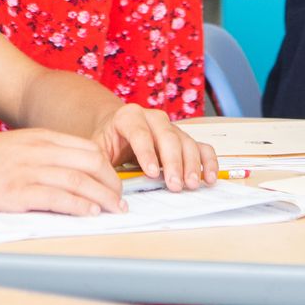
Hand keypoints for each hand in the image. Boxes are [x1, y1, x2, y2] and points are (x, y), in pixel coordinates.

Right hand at [0, 128, 126, 215]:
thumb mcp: (13, 147)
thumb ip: (39, 155)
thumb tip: (63, 174)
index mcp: (40, 138)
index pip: (88, 149)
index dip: (109, 167)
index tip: (116, 183)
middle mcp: (39, 151)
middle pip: (92, 163)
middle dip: (113, 183)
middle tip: (121, 201)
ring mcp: (29, 171)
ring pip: (80, 181)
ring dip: (103, 198)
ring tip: (115, 211)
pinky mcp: (16, 192)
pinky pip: (58, 198)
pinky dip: (79, 206)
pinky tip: (90, 213)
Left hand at [94, 105, 218, 191]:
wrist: (116, 128)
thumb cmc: (107, 142)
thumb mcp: (97, 149)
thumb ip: (100, 163)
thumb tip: (107, 187)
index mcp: (128, 117)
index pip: (139, 132)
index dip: (146, 152)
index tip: (151, 173)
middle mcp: (153, 118)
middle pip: (167, 136)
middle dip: (172, 162)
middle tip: (175, 185)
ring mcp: (171, 127)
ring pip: (186, 141)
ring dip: (191, 164)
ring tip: (191, 185)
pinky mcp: (183, 139)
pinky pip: (201, 146)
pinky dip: (207, 161)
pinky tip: (208, 178)